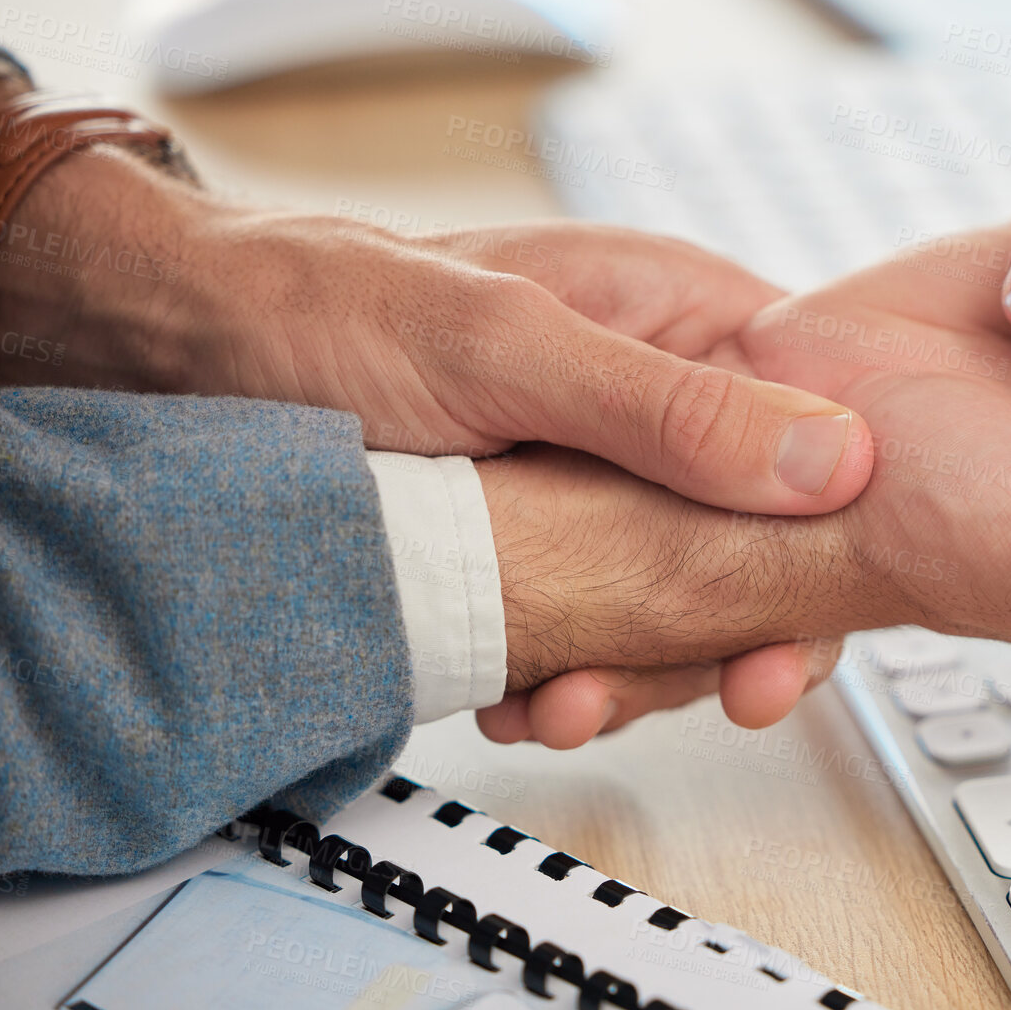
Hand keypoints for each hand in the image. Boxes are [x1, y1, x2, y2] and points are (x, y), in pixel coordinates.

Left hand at [0, 143, 857, 733]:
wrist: (174, 348)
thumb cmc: (324, 306)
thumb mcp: (506, 356)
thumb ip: (667, 412)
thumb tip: (836, 459)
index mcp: (684, 323)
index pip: (820, 440)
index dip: (829, 548)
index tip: (791, 644)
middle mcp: (657, 400)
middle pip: (756, 539)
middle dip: (724, 633)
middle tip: (710, 698)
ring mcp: (600, 472)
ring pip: (679, 593)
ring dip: (638, 667)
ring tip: (566, 703)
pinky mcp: (545, 530)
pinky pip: (599, 615)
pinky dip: (570, 670)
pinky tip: (523, 693)